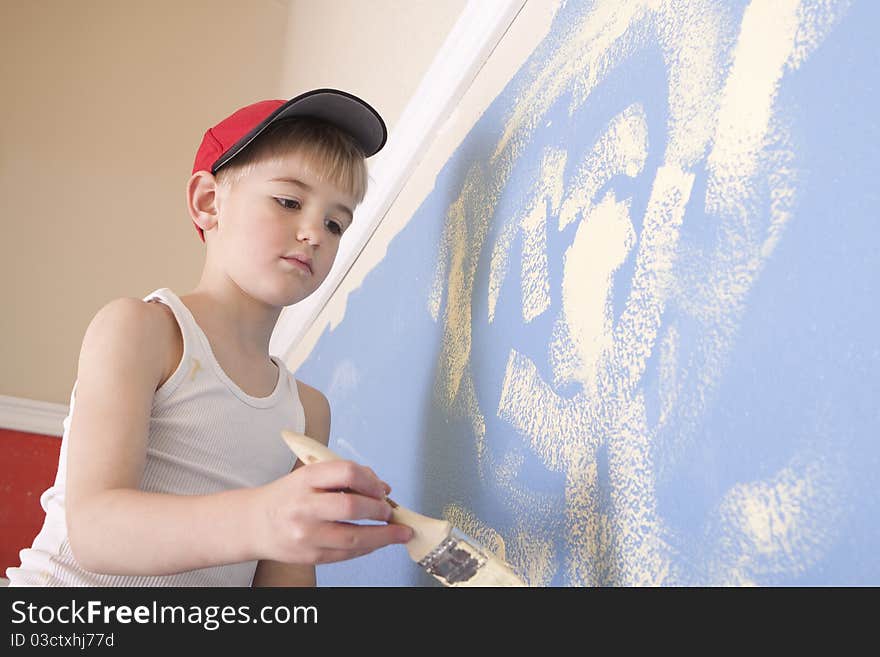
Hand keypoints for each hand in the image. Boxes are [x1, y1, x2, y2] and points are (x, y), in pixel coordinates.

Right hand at [255, 460, 413, 563]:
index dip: (370, 480)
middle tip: (389, 511)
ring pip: (355, 537)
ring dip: (384, 536)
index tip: (381, 489)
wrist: (254, 524)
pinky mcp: (311, 556)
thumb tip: (383, 488)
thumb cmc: (288, 496)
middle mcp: (304, 506)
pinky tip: (378, 541)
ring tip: (399, 532)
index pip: (346, 472)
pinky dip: (368, 547)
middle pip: (352, 506)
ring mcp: (307, 534)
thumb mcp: (310, 476)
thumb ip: (344, 478)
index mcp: (305, 479)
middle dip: (379, 509)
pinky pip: (348, 554)